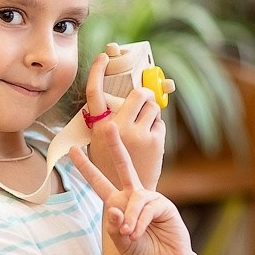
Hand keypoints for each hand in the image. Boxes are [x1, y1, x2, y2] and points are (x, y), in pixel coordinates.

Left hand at [70, 122, 194, 254]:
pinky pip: (147, 208)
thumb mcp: (120, 242)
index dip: (86, 166)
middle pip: (123, 166)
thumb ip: (114, 227)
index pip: (98, 181)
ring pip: (134, 198)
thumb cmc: (140, 254)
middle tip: (107, 126)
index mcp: (116, 202)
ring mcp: (149, 199)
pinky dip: (139, 222)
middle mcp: (132, 196)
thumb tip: (113, 209)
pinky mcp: (164, 206)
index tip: (72, 149)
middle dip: (115, 146)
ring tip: (128, 234)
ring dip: (129, 218)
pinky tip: (136, 233)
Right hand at [85, 51, 164, 188]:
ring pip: (153, 107)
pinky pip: (159, 123)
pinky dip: (156, 129)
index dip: (98, 71)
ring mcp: (138, 134)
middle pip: (138, 94)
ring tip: (143, 128)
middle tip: (144, 99)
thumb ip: (108, 121)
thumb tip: (126, 99)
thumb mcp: (100, 143)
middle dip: (145, 93)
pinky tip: (148, 143)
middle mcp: (117, 128)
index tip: (104, 56)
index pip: (95, 92)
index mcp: (98, 128)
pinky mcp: (155, 141)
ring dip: (151, 113)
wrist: (127, 198)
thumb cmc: (111, 167)